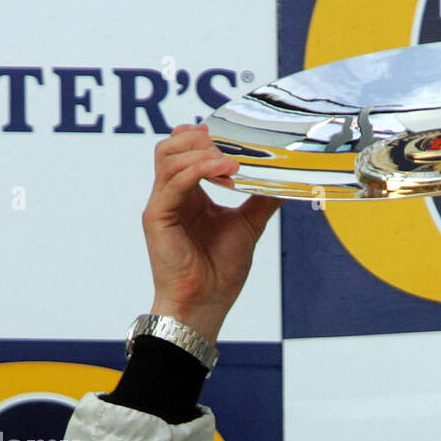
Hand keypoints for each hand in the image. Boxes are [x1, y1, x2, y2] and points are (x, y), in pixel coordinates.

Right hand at [142, 123, 280, 343]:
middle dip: (199, 139)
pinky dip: (198, 170)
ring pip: (168, 157)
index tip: (231, 136)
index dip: (202, 137)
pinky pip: (173, 182)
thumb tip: (283, 180)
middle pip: (171, 147)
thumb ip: (260, 201)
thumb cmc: (220, 272)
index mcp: (190, 195)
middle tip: (230, 145)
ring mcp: (162, 204)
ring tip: (231, 160)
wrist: (206, 305)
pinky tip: (224, 171)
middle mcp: (172, 195)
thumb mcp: (247, 227)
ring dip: (201, 152)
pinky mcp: (157, 217)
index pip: (184, 151)